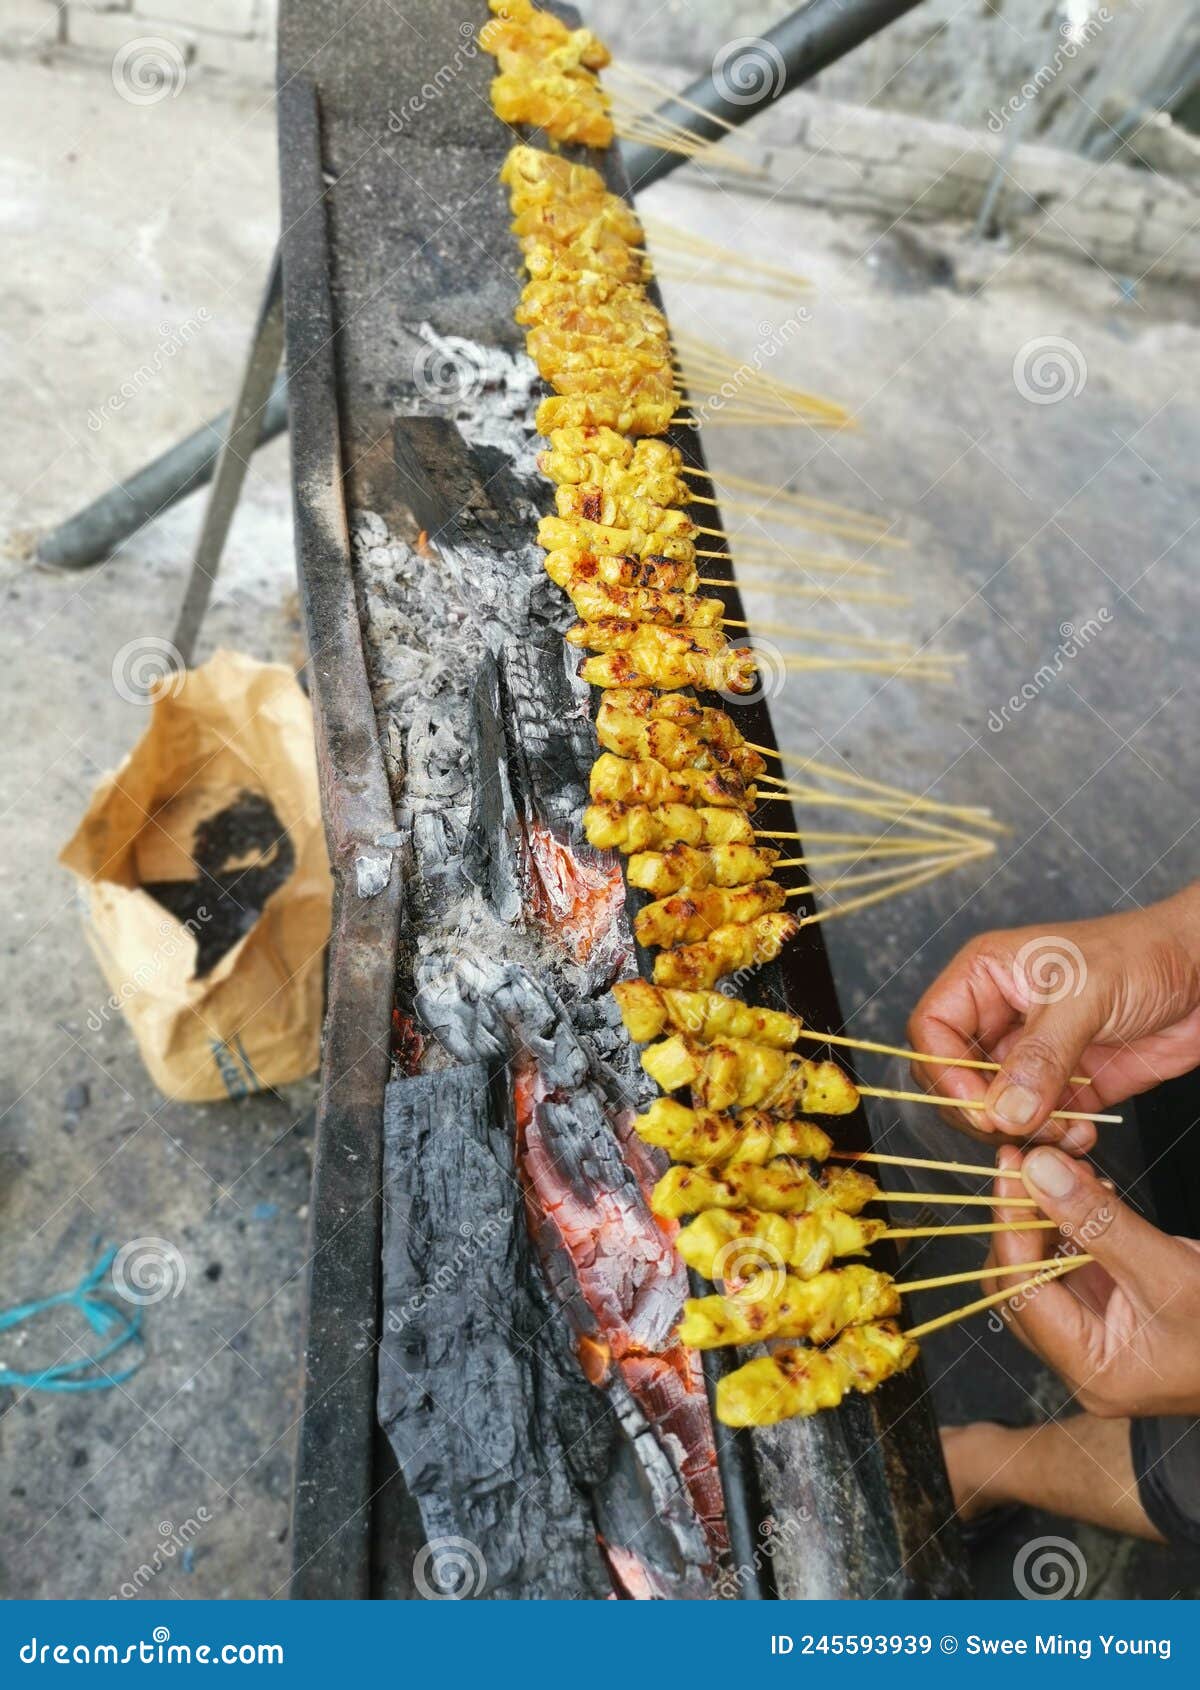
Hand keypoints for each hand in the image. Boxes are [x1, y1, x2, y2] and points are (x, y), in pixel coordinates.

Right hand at [907, 887, 1199, 1147]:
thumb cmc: (1144, 952)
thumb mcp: (1085, 995)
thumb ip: (1040, 1054)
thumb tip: (1003, 1110)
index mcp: (984, 976)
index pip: (932, 1030)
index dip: (944, 1071)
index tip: (978, 1105)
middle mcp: (999, 1015)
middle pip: (955, 1076)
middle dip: (983, 1109)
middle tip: (1018, 1126)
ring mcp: (1032, 1054)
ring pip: (997, 1108)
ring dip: (1024, 1130)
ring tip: (1065, 1129)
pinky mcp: (1067, 1085)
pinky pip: (1039, 1124)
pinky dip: (1055, 1138)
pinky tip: (1084, 1132)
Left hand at [983, 1145, 1199, 1418]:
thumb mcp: (1172, 1272)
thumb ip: (1101, 1223)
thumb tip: (1040, 1172)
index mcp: (1092, 1372)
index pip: (1021, 1294)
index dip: (1010, 1227)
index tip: (1013, 1170)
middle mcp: (1083, 1359)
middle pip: (1020, 1281)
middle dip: (1021, 1217)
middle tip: (1028, 1162)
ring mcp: (1096, 1333)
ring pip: (1042, 1265)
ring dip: (1045, 1213)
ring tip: (1063, 1167)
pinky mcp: (1112, 1306)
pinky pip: (1071, 1258)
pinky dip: (1071, 1220)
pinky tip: (1087, 1189)